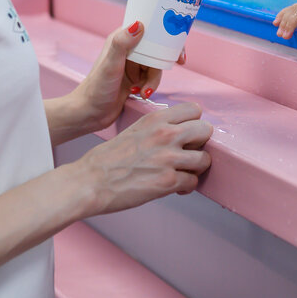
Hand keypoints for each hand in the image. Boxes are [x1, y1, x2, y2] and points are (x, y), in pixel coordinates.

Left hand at [62, 21, 185, 136]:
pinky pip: (152, 78)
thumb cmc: (96, 88)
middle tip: (179, 62)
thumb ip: (122, 43)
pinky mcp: (135, 79)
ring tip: (145, 91)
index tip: (178, 38)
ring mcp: (132, 65)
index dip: (164, 31)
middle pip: (156, 48)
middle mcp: (127, 50)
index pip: (147, 28)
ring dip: (154, 79)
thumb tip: (139, 24)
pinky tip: (142, 93)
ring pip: (155, 66)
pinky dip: (150, 86)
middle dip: (165, 58)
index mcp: (120, 40)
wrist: (91, 114)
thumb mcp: (111, 65)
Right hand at [75, 102, 213, 213]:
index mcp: (156, 119)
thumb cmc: (107, 159)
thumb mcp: (134, 130)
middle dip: (200, 144)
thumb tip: (177, 134)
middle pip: (206, 130)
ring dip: (195, 169)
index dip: (194, 123)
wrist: (90, 181)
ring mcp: (169, 158)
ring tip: (183, 173)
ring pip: (204, 159)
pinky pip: (193, 182)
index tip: (188, 134)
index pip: (194, 109)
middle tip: (188, 153)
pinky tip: (175, 188)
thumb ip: (157, 128)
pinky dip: (186, 187)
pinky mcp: (168, 181)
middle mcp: (165, 134)